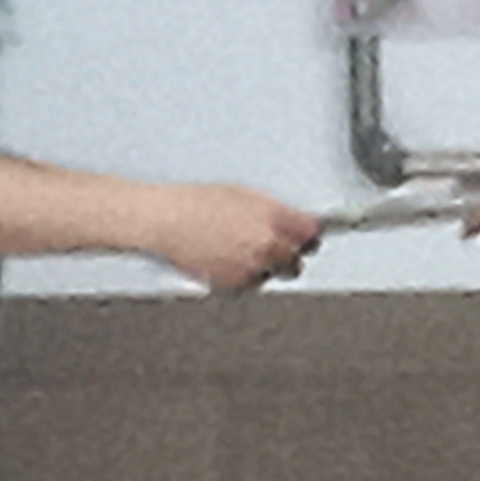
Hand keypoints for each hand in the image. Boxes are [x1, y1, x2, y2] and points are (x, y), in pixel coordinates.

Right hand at [146, 184, 320, 292]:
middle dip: (289, 256)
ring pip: (271, 276)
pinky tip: (226, 259)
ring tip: (239, 250)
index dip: (308, 236)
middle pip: (296, 262)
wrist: (168, 220)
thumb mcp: (245, 195)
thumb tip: (292, 220)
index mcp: (274, 219)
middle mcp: (267, 245)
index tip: (306, 238)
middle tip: (276, 249)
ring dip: (264, 267)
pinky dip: (243, 276)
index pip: (311, 234)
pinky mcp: (234, 285)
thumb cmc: (198, 203)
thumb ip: (274, 212)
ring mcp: (252, 268)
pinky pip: (249, 284)